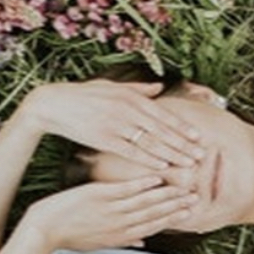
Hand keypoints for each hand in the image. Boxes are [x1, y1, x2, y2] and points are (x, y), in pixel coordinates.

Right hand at [22, 80, 204, 168]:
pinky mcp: (105, 139)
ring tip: (188, 164)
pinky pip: (131, 152)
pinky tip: (162, 166)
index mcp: (131, 97)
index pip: (163, 115)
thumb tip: (159, 87)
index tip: (199, 137)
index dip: (182, 127)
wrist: (53, 104)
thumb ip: (138, 89)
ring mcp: (116, 125)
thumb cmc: (84, 96)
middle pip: (161, 130)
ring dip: (171, 154)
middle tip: (201, 155)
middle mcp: (127, 110)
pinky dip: (147, 159)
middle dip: (183, 144)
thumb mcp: (112, 87)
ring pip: (150, 142)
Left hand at [23, 177, 197, 251]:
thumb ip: (123, 242)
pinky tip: (156, 177)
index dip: (174, 218)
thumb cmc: (70, 237)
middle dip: (177, 207)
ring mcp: (111, 210)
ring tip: (184, 188)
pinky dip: (141, 184)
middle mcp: (121, 224)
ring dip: (167, 196)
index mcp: (122, 236)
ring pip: (145, 203)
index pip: (154, 226)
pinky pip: (125, 190)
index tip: (190, 212)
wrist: (44, 232)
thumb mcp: (99, 244)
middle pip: (155, 215)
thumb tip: (142, 244)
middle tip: (196, 198)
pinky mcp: (99, 197)